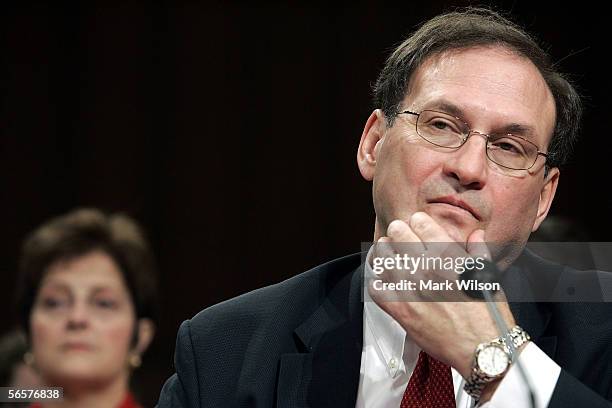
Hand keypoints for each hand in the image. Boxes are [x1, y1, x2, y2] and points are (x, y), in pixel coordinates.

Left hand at [368, 212, 515, 378]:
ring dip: (385, 254)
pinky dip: (377, 283)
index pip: (419, 222)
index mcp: (447, 254)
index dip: (417, 222)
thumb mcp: (487, 274)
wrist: (481, 347)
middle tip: (399, 238)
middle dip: (398, 232)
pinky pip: (376, 288)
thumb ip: (479, 250)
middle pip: (397, 233)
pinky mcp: (400, 309)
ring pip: (382, 257)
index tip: (417, 226)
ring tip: (390, 257)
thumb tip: (476, 234)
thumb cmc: (488, 312)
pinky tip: (385, 283)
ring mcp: (410, 287)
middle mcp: (425, 267)